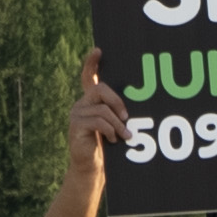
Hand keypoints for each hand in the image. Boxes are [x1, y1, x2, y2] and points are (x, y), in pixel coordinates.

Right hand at [62, 49, 125, 172]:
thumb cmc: (107, 144)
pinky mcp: (76, 126)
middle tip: (127, 117)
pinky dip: (110, 130)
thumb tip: (139, 103)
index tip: (99, 50)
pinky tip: (113, 139)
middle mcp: (81, 104)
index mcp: (90, 101)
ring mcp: (76, 114)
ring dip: (118, 124)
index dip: (92, 63)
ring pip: (102, 109)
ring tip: (126, 136)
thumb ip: (119, 112)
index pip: (89, 77)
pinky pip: (98, 122)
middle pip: (100, 89)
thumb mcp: (115, 125)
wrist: (92, 166)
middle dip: (117, 101)